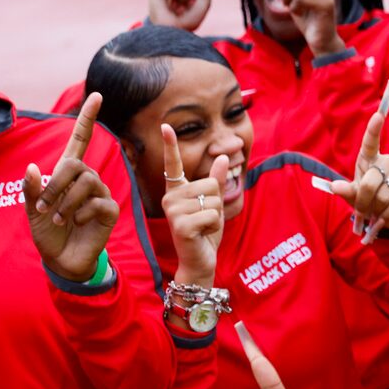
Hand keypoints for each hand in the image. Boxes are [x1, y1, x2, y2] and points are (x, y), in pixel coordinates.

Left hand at [24, 94, 118, 281]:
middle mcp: (87, 179)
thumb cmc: (48, 233)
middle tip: (44, 207)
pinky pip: (97, 201)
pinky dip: (80, 213)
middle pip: (76, 164)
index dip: (87, 118)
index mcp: (68, 174)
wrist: (62, 260)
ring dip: (67, 201)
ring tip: (59, 218)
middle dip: (56, 185)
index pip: (81, 139)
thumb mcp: (33, 211)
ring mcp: (100, 194)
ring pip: (87, 181)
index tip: (96, 95)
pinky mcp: (109, 210)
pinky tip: (75, 223)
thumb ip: (31, 190)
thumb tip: (33, 168)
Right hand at [159, 124, 226, 286]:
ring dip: (216, 217)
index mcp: (176, 192)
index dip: (170, 145)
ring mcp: (173, 212)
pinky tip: (203, 235)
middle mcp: (170, 199)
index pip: (173, 165)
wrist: (200, 262)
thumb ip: (216, 181)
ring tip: (203, 228)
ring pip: (213, 200)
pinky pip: (212, 215)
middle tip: (204, 220)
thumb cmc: (206, 234)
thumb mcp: (214, 205)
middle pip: (210, 184)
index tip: (165, 126)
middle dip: (216, 204)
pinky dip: (215, 226)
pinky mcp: (180, 225)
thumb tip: (223, 157)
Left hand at [327, 109, 388, 243]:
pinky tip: (386, 217)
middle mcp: (387, 160)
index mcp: (369, 159)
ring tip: (376, 214)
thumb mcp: (354, 197)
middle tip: (363, 213)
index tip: (378, 115)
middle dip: (363, 203)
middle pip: (370, 182)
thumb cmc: (369, 201)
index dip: (374, 129)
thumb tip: (335, 187)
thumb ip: (346, 191)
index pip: (371, 141)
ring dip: (376, 210)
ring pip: (383, 195)